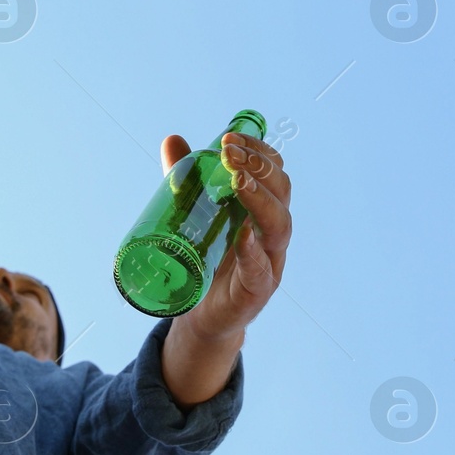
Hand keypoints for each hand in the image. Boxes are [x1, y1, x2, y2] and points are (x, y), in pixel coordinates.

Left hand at [160, 130, 292, 342]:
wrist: (202, 317)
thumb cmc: (205, 259)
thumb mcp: (193, 214)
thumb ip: (186, 180)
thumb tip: (172, 139)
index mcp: (261, 210)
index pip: (274, 172)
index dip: (258, 151)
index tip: (230, 137)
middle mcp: (271, 233)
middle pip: (281, 193)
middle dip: (258, 167)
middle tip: (229, 152)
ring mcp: (269, 262)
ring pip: (278, 226)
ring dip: (260, 200)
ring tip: (238, 180)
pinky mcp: (256, 291)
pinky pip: (260, 269)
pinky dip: (252, 251)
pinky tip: (242, 233)